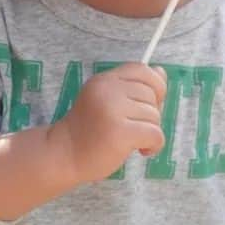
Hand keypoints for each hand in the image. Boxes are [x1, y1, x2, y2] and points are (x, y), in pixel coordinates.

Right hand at [50, 63, 166, 184]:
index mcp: (104, 80)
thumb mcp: (106, 100)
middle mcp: (108, 90)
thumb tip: (161, 72)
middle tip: (133, 128)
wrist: (63, 155)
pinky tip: (141, 150)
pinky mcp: (120, 132)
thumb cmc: (87, 131)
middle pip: (152, 95)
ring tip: (132, 140)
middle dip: (151, 114)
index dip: (154, 85)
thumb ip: (132, 86)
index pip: (141, 69)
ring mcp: (113, 110)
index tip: (149, 104)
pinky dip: (154, 145)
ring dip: (150, 132)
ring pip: (155, 116)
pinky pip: (155, 134)